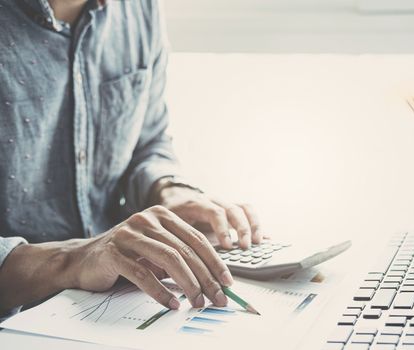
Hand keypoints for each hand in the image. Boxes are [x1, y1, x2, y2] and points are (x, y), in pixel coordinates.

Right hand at [69, 206, 232, 309]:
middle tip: (217, 298)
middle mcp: (147, 218)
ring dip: (188, 284)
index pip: (196, 239)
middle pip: (186, 250)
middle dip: (206, 277)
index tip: (227, 282)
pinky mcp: (113, 252)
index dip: (215, 261)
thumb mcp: (156, 251)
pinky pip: (143, 274)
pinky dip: (161, 291)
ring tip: (198, 302)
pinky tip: (172, 303)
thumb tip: (212, 282)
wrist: (82, 259)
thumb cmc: (126, 256)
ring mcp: (129, 233)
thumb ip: (180, 258)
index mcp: (162, 215)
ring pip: (168, 259)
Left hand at [156, 186, 261, 249]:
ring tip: (257, 244)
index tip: (228, 246)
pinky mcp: (231, 210)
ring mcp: (223, 203)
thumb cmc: (170, 219)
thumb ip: (178, 242)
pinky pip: (249, 213)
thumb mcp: (168, 228)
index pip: (214, 212)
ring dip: (253, 225)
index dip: (222, 229)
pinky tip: (265, 239)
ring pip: (244, 208)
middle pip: (232, 209)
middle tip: (245, 247)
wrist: (172, 201)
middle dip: (241, 229)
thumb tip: (186, 266)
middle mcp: (212, 200)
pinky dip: (257, 225)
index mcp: (195, 203)